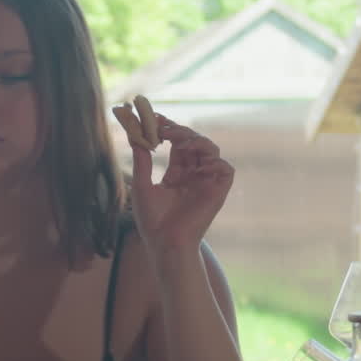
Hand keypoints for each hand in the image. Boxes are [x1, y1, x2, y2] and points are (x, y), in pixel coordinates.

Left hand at [125, 115, 233, 258]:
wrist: (165, 243)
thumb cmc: (153, 221)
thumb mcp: (141, 186)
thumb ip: (141, 161)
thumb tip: (134, 136)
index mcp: (177, 173)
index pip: (178, 143)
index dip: (170, 129)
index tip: (157, 117)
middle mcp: (194, 174)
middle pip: (194, 142)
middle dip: (181, 131)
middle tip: (165, 128)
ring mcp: (206, 182)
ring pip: (212, 150)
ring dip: (198, 141)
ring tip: (180, 142)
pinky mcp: (218, 192)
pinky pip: (226, 170)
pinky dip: (216, 162)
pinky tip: (199, 164)